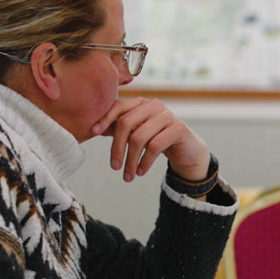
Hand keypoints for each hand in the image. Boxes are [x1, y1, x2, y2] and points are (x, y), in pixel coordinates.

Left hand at [91, 97, 210, 181]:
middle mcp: (153, 105)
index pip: (118, 107)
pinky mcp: (178, 128)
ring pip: (139, 138)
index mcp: (141, 103)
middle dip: (117, 148)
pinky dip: (145, 162)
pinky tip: (141, 171)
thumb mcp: (137, 132)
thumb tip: (93, 129)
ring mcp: (167, 115)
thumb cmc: (157, 140)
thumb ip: (120, 128)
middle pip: (126, 123)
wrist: (187, 149)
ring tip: (128, 175)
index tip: (93, 133)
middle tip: (114, 167)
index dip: (104, 119)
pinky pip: (155, 146)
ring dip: (131, 160)